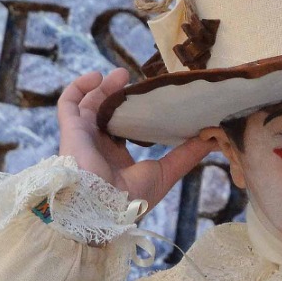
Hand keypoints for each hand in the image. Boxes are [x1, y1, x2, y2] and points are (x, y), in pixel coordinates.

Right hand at [57, 68, 212, 209]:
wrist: (104, 207)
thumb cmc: (132, 197)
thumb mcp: (167, 172)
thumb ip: (187, 154)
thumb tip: (214, 137)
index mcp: (117, 159)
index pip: (124, 130)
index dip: (134, 114)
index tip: (151, 97)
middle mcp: (98, 147)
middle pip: (106, 114)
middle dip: (118, 96)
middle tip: (136, 80)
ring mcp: (83, 138)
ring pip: (88, 105)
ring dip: (103, 87)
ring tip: (121, 73)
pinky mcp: (70, 130)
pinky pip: (67, 103)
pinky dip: (78, 87)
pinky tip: (96, 76)